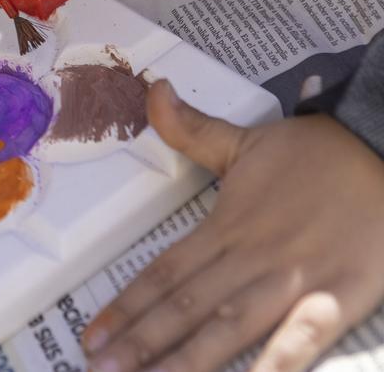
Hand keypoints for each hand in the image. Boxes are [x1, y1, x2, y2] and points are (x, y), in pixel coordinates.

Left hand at [83, 80, 383, 371]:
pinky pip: (302, 338)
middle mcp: (250, 257)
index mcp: (224, 226)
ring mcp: (294, 280)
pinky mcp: (340, 295)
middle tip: (100, 369)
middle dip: (141, 342)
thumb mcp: (245, 140)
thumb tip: (153, 90)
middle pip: (185, 307)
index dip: (125, 306)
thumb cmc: (318, 154)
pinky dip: (276, 363)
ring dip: (188, 360)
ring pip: (229, 327)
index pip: (163, 273)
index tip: (93, 335)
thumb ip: (191, 128)